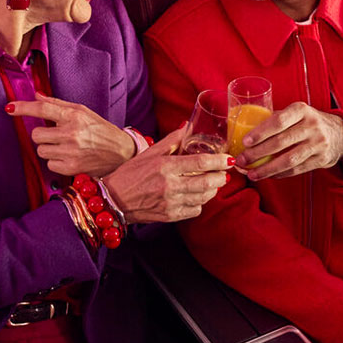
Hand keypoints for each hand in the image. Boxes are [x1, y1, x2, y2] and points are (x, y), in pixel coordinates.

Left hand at [7, 93, 135, 176]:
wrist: (122, 153)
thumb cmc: (101, 130)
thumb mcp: (83, 112)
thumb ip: (58, 104)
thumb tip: (36, 95)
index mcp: (75, 115)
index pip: (43, 108)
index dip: (24, 108)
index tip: (10, 108)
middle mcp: (72, 133)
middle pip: (36, 134)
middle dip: (42, 135)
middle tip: (55, 135)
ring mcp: (71, 152)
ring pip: (41, 151)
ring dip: (49, 149)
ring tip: (66, 147)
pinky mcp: (71, 168)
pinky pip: (49, 165)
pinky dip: (56, 162)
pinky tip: (69, 158)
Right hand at [103, 125, 230, 223]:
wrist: (113, 200)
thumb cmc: (131, 174)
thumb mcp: (150, 153)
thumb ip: (172, 140)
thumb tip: (187, 126)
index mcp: (165, 167)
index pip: (200, 163)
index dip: (218, 161)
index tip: (228, 159)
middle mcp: (170, 186)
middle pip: (207, 183)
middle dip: (221, 177)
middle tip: (224, 173)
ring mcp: (171, 203)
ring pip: (204, 197)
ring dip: (212, 190)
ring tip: (212, 183)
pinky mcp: (170, 216)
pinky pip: (195, 210)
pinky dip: (200, 202)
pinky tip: (195, 195)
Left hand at [236, 102, 342, 180]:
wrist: (339, 134)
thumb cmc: (307, 122)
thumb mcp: (296, 113)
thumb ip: (276, 120)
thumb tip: (244, 133)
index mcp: (301, 110)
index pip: (279, 121)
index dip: (261, 132)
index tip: (245, 142)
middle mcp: (312, 126)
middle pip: (281, 142)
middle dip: (258, 154)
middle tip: (242, 161)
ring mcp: (318, 144)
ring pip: (288, 160)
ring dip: (267, 169)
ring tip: (251, 174)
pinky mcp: (321, 160)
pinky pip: (296, 170)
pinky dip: (279, 174)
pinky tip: (267, 175)